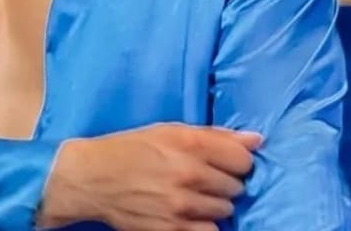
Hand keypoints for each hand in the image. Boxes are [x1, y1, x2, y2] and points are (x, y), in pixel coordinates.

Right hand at [36, 122, 262, 230]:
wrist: (93, 178)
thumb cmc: (134, 148)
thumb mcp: (173, 130)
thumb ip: (218, 135)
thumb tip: (257, 140)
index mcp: (191, 145)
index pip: (243, 160)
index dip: (238, 162)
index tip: (227, 163)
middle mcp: (189, 175)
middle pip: (236, 186)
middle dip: (226, 183)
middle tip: (207, 179)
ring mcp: (181, 205)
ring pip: (225, 210)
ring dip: (216, 204)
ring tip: (196, 196)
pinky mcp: (171, 229)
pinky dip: (204, 224)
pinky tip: (190, 214)